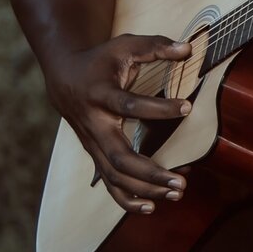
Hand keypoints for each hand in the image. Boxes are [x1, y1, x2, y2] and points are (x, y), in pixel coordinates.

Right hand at [47, 34, 194, 214]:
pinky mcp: (95, 156)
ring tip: (176, 191)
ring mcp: (93, 145)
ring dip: (146, 189)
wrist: (63, 78)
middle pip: (119, 157)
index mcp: (100, 95)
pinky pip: (109, 185)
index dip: (159, 108)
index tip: (188, 106)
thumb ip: (155, 46)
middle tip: (180, 181)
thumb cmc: (99, 61)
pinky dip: (128, 200)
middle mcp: (94, 125)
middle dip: (151, 173)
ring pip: (115, 177)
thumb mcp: (124, 45)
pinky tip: (152, 206)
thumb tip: (188, 48)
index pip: (129, 105)